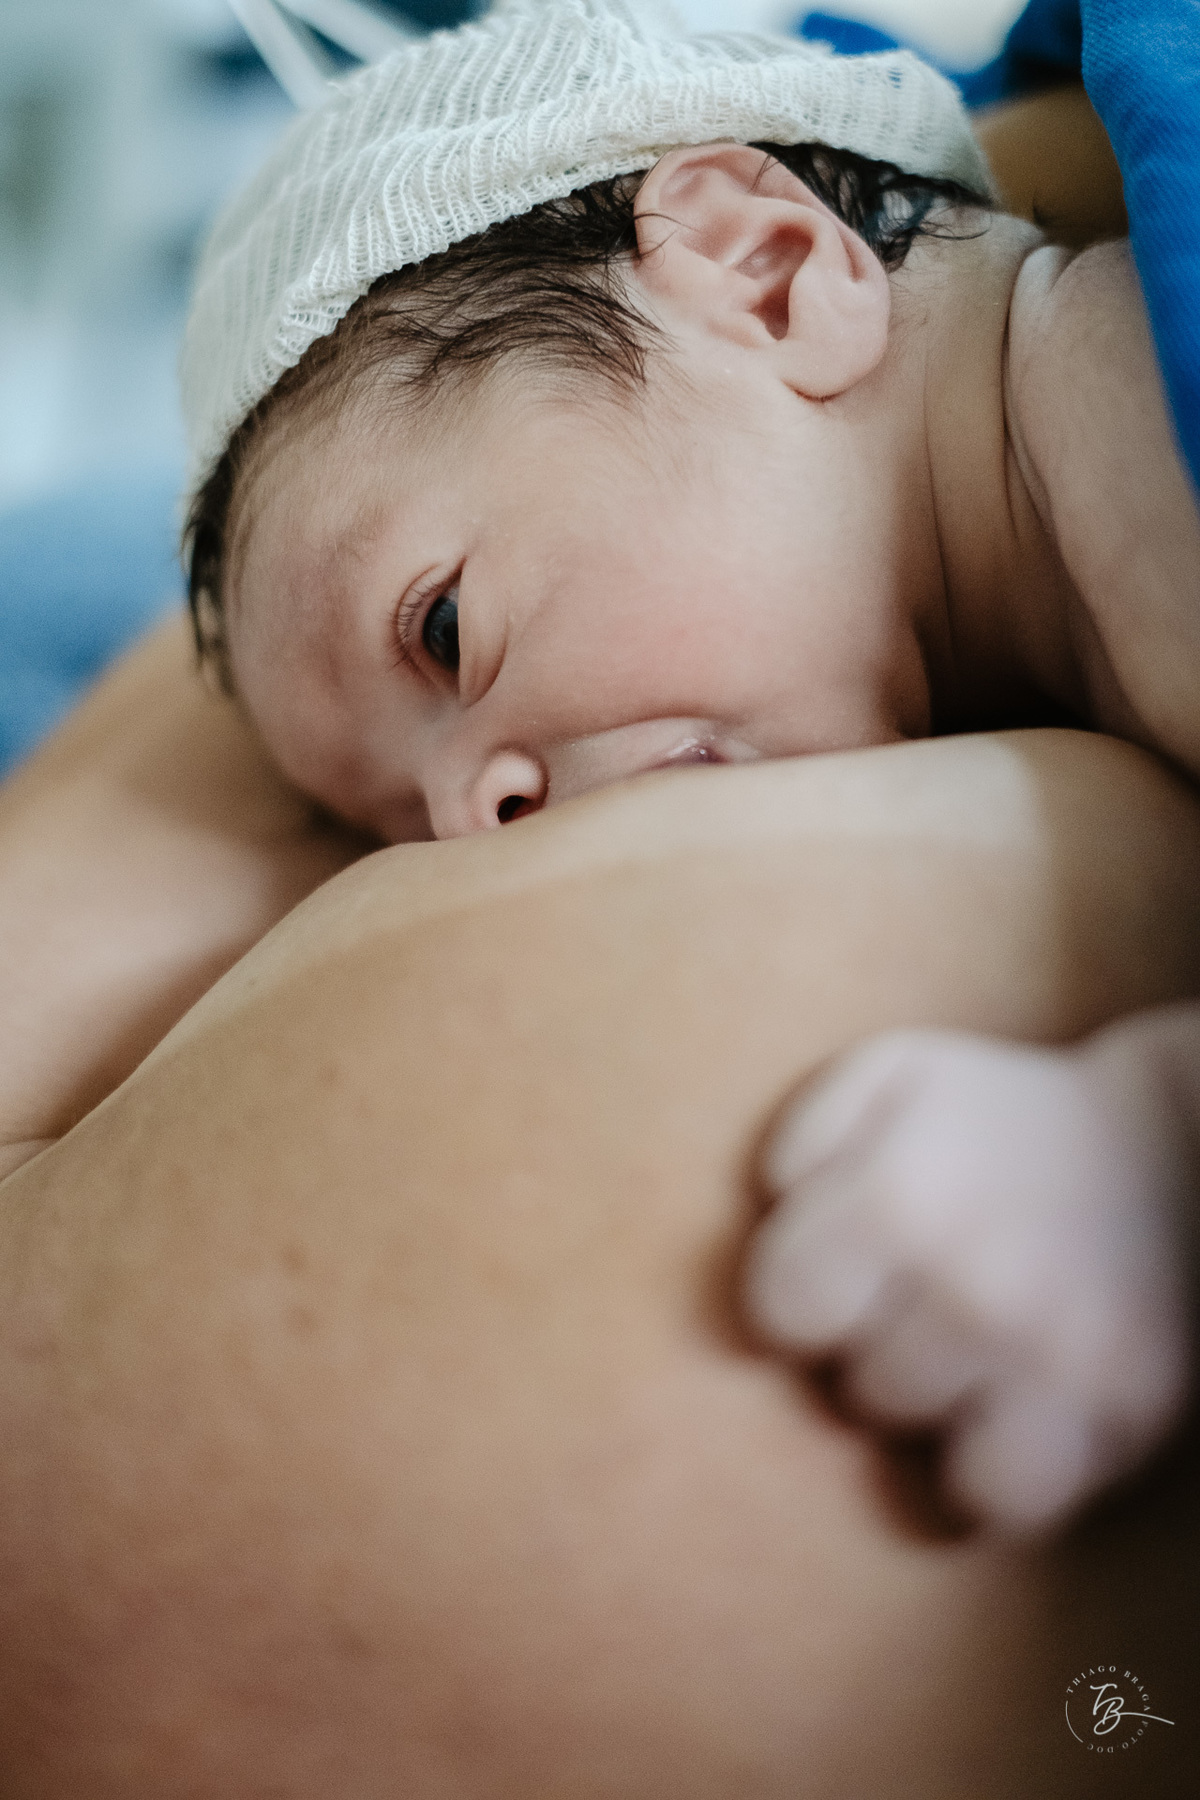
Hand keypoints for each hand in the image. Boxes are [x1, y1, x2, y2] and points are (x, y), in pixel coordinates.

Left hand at [742, 1025, 1192, 1534]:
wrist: (1167, 1146)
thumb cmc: (1001, 1115)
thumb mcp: (892, 1074)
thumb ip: (805, 1130)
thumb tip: (774, 1203)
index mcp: (901, 1201)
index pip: (778, 1314)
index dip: (800, 1295)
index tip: (841, 1273)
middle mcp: (977, 1289)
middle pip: (852, 1390)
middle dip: (875, 1348)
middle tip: (923, 1298)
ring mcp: (1055, 1360)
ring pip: (922, 1450)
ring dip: (935, 1405)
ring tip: (968, 1345)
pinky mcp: (1121, 1413)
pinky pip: (1011, 1503)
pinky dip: (995, 1476)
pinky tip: (1004, 1416)